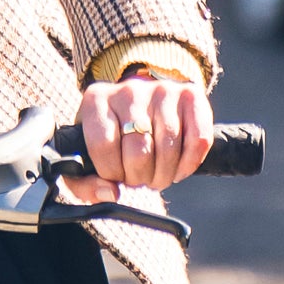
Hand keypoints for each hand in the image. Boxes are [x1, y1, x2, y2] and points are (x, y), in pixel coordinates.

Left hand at [63, 70, 216, 202]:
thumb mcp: (87, 155)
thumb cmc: (112, 136)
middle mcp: (129, 90)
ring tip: (157, 174)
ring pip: (168, 149)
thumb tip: (110, 193)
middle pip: (139, 152)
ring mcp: (161, 90)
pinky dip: (190, 164)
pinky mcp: (190, 95)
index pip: (102, 146)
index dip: (111, 172)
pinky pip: (198, 140)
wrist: (140, 102)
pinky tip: (178, 167)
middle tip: (139, 177)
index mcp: (96, 101)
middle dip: (140, 178)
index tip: (115, 176)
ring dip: (164, 175)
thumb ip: (85, 183)